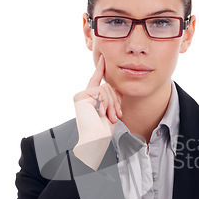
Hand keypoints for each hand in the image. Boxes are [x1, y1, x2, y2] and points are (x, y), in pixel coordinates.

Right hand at [72, 53, 122, 168]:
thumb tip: (117, 87)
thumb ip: (112, 97)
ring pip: (106, 89)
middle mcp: (84, 96)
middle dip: (115, 101)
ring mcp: (81, 96)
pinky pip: (101, 91)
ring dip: (112, 104)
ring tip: (110, 117)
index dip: (100, 69)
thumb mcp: (111, 110)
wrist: (96, 140)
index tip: (103, 59)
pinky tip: (103, 113)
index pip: (97, 81)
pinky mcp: (81, 97)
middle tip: (116, 116)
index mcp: (90, 99)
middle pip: (107, 86)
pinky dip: (107, 103)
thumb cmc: (103, 130)